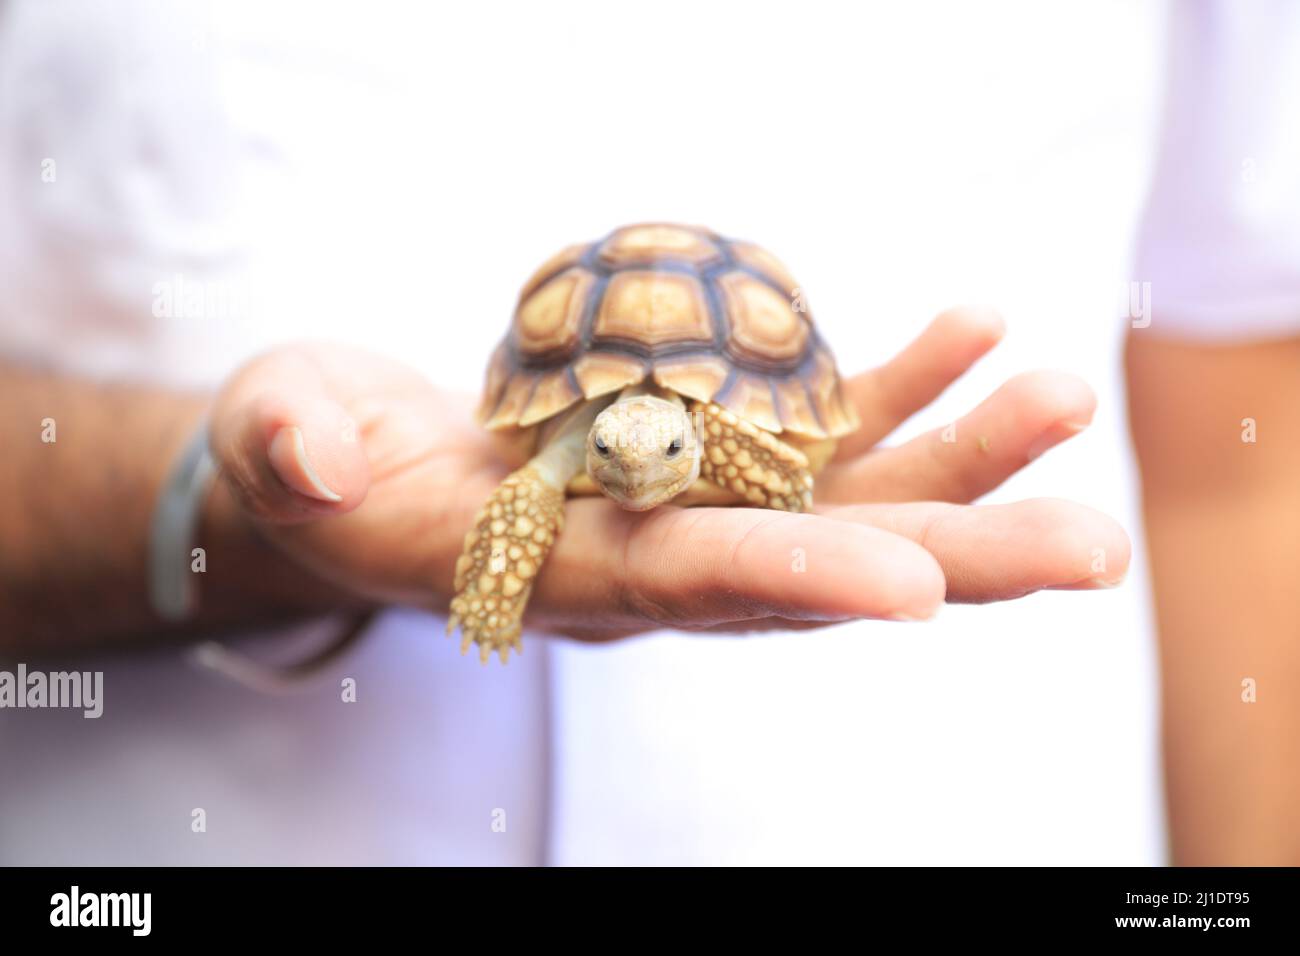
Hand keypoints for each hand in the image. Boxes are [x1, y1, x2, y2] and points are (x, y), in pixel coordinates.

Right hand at [208, 307, 1128, 642]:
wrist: (358, 468)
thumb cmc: (313, 458)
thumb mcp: (283, 445)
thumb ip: (298, 450)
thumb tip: (321, 456)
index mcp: (548, 572)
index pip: (681, 586)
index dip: (791, 585)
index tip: (918, 587)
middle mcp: (644, 559)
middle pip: (811, 571)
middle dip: (951, 558)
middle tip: (1089, 550)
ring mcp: (685, 506)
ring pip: (842, 502)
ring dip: (960, 457)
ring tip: (1061, 401)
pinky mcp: (698, 453)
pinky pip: (818, 430)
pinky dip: (900, 383)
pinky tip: (972, 333)